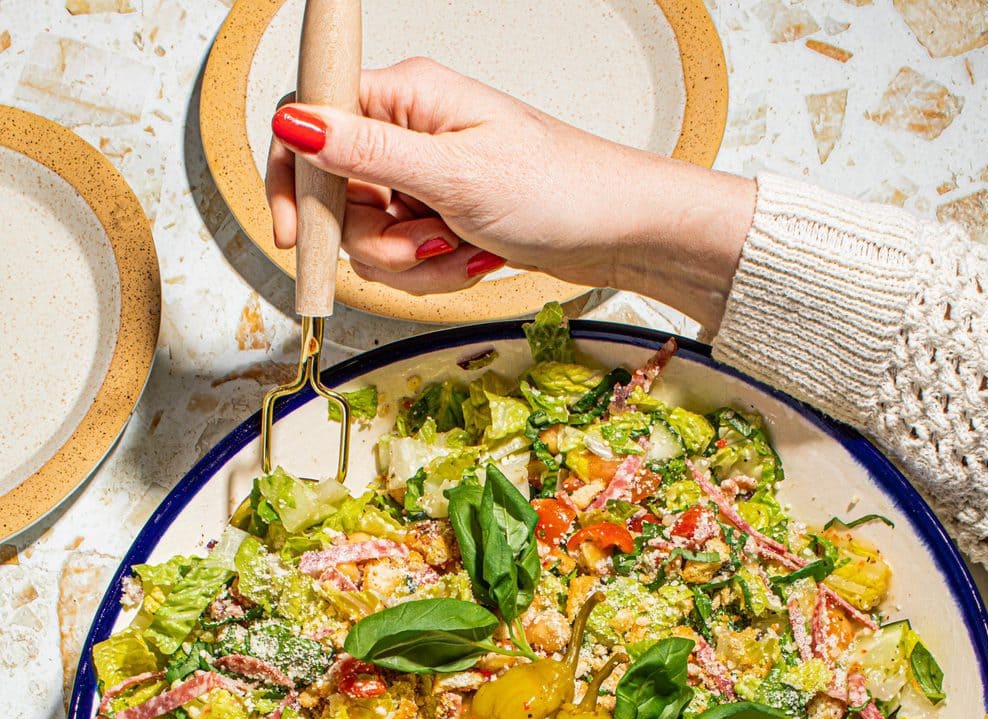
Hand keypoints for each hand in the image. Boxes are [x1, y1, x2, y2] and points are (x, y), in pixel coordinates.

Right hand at [265, 57, 754, 329]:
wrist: (617, 231)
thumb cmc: (558, 188)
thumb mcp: (454, 174)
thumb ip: (366, 152)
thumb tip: (295, 123)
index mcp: (404, 96)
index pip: (309, 121)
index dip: (292, 179)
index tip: (292, 233)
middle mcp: (406, 131)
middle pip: (335, 195)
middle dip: (374, 239)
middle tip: (425, 243)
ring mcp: (422, 177)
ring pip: (368, 237)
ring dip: (411, 262)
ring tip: (462, 250)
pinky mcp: (438, 216)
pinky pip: (403, 258)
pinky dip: (432, 273)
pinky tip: (472, 260)